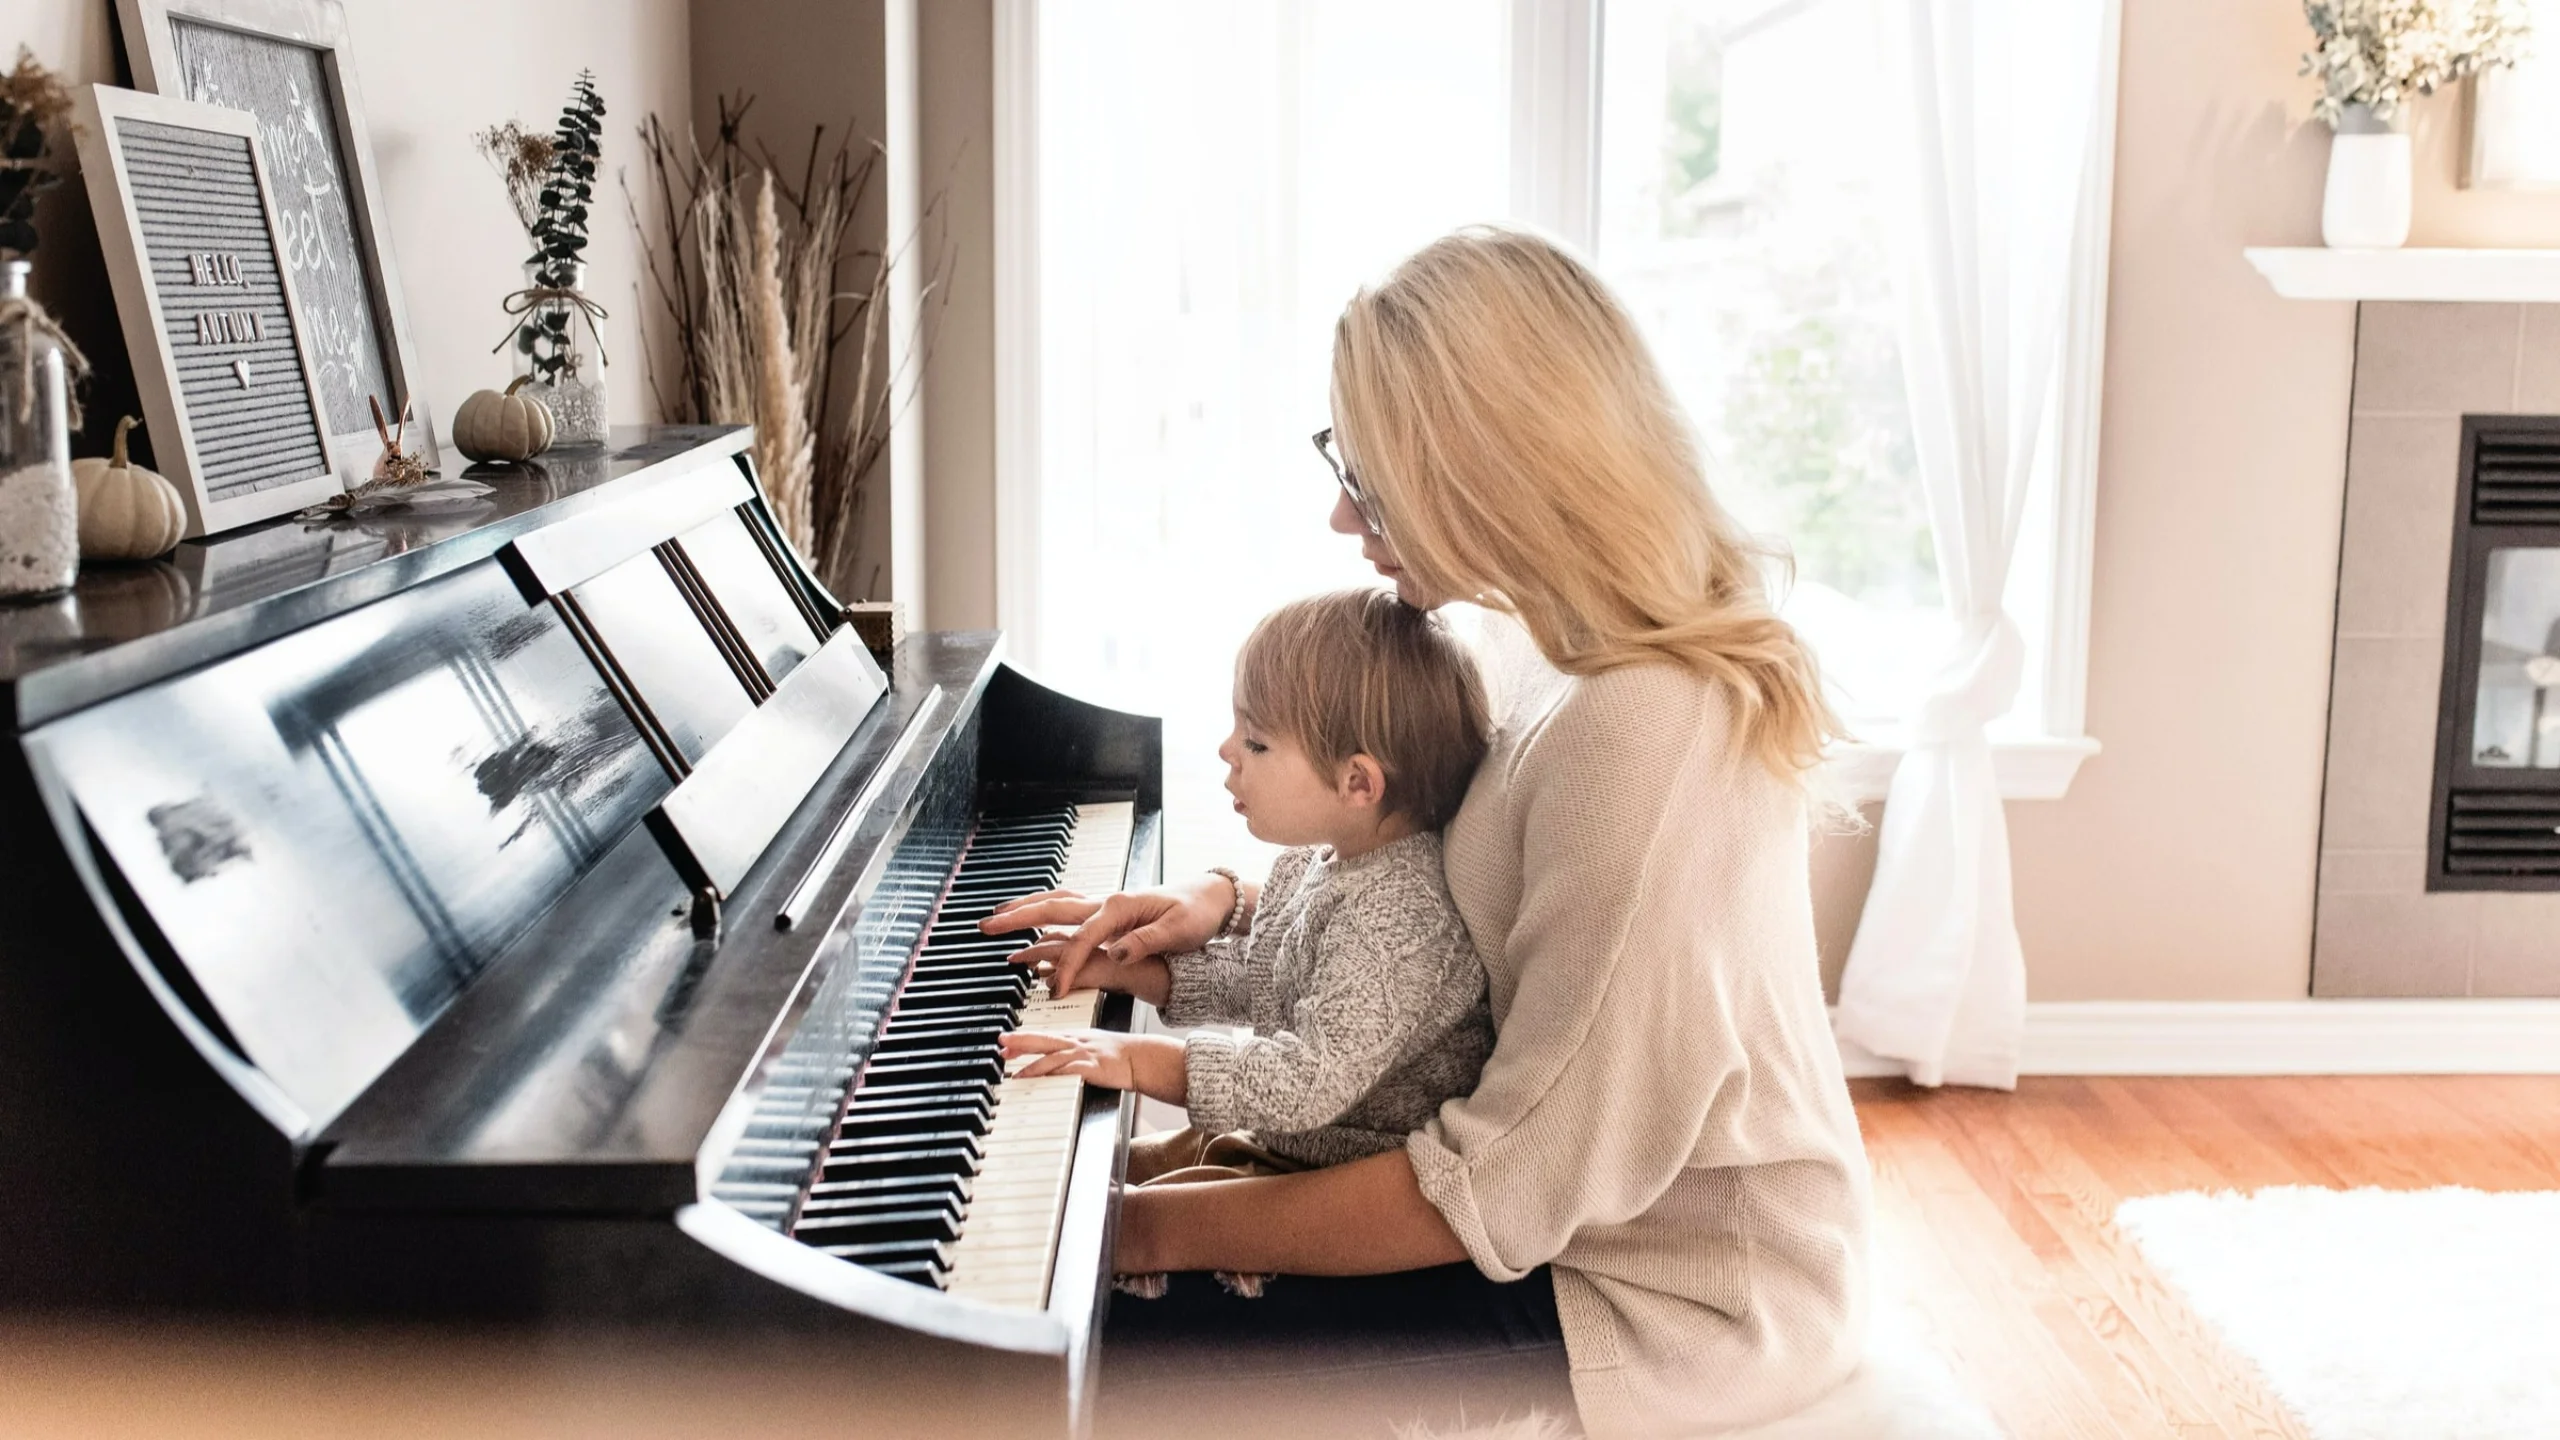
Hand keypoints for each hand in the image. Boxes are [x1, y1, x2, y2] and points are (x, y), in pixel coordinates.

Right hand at [980, 873, 1238, 996]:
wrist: (1211, 897)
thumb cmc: (1196, 913)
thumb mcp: (1179, 931)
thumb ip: (1146, 940)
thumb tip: (1118, 950)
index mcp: (1121, 907)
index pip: (1082, 939)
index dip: (1067, 965)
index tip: (1057, 990)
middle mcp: (1107, 901)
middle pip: (1054, 908)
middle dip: (1018, 918)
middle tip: (987, 927)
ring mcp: (1105, 903)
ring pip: (1056, 902)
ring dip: (1025, 908)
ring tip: (997, 916)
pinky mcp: (1107, 909)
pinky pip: (1067, 907)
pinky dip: (1043, 909)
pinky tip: (1031, 916)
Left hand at [999, 1029, 1186, 1104]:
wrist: (1144, 1058)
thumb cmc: (1121, 1055)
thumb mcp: (1094, 1048)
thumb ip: (1075, 1053)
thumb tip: (1058, 1063)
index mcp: (1076, 1036)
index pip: (1044, 1035)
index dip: (1023, 1038)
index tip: (1005, 1042)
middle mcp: (1077, 1042)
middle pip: (1043, 1040)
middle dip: (1020, 1041)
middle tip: (1001, 1043)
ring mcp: (1085, 1054)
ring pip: (1052, 1058)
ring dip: (1032, 1066)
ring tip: (1015, 1076)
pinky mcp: (1093, 1068)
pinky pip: (1069, 1072)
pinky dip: (1053, 1077)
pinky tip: (1043, 1083)